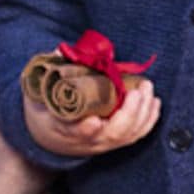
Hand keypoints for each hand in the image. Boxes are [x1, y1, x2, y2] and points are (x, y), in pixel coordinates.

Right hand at [24, 80, 160, 155]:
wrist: (50, 139)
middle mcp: (87, 140)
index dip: (85, 129)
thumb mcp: (39, 95)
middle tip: (138, 91)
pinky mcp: (115, 142)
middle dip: (130, 113)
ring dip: (144, 112)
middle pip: (113, 133)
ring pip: (128, 134)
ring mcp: (103, 143)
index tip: (94, 122)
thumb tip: (59, 50)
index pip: (74, 132)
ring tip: (148, 88)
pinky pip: (136, 135)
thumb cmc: (46, 112)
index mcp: (63, 129)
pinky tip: (155, 103)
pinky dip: (149, 119)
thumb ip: (50, 73)